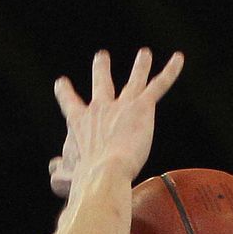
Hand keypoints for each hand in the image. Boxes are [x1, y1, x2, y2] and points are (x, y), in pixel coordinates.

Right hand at [51, 48, 184, 194]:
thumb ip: (58, 171)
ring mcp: (122, 105)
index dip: (65, 93)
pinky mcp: (142, 106)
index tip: (61, 82)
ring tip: (144, 54)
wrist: (103, 173)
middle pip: (101, 84)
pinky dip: (170, 71)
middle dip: (101, 69)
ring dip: (140, 66)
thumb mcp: (63, 176)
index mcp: (80, 123)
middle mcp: (100, 108)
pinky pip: (159, 84)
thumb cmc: (83, 179)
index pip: (70, 103)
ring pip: (134, 80)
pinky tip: (178, 58)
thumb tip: (53, 169)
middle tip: (102, 56)